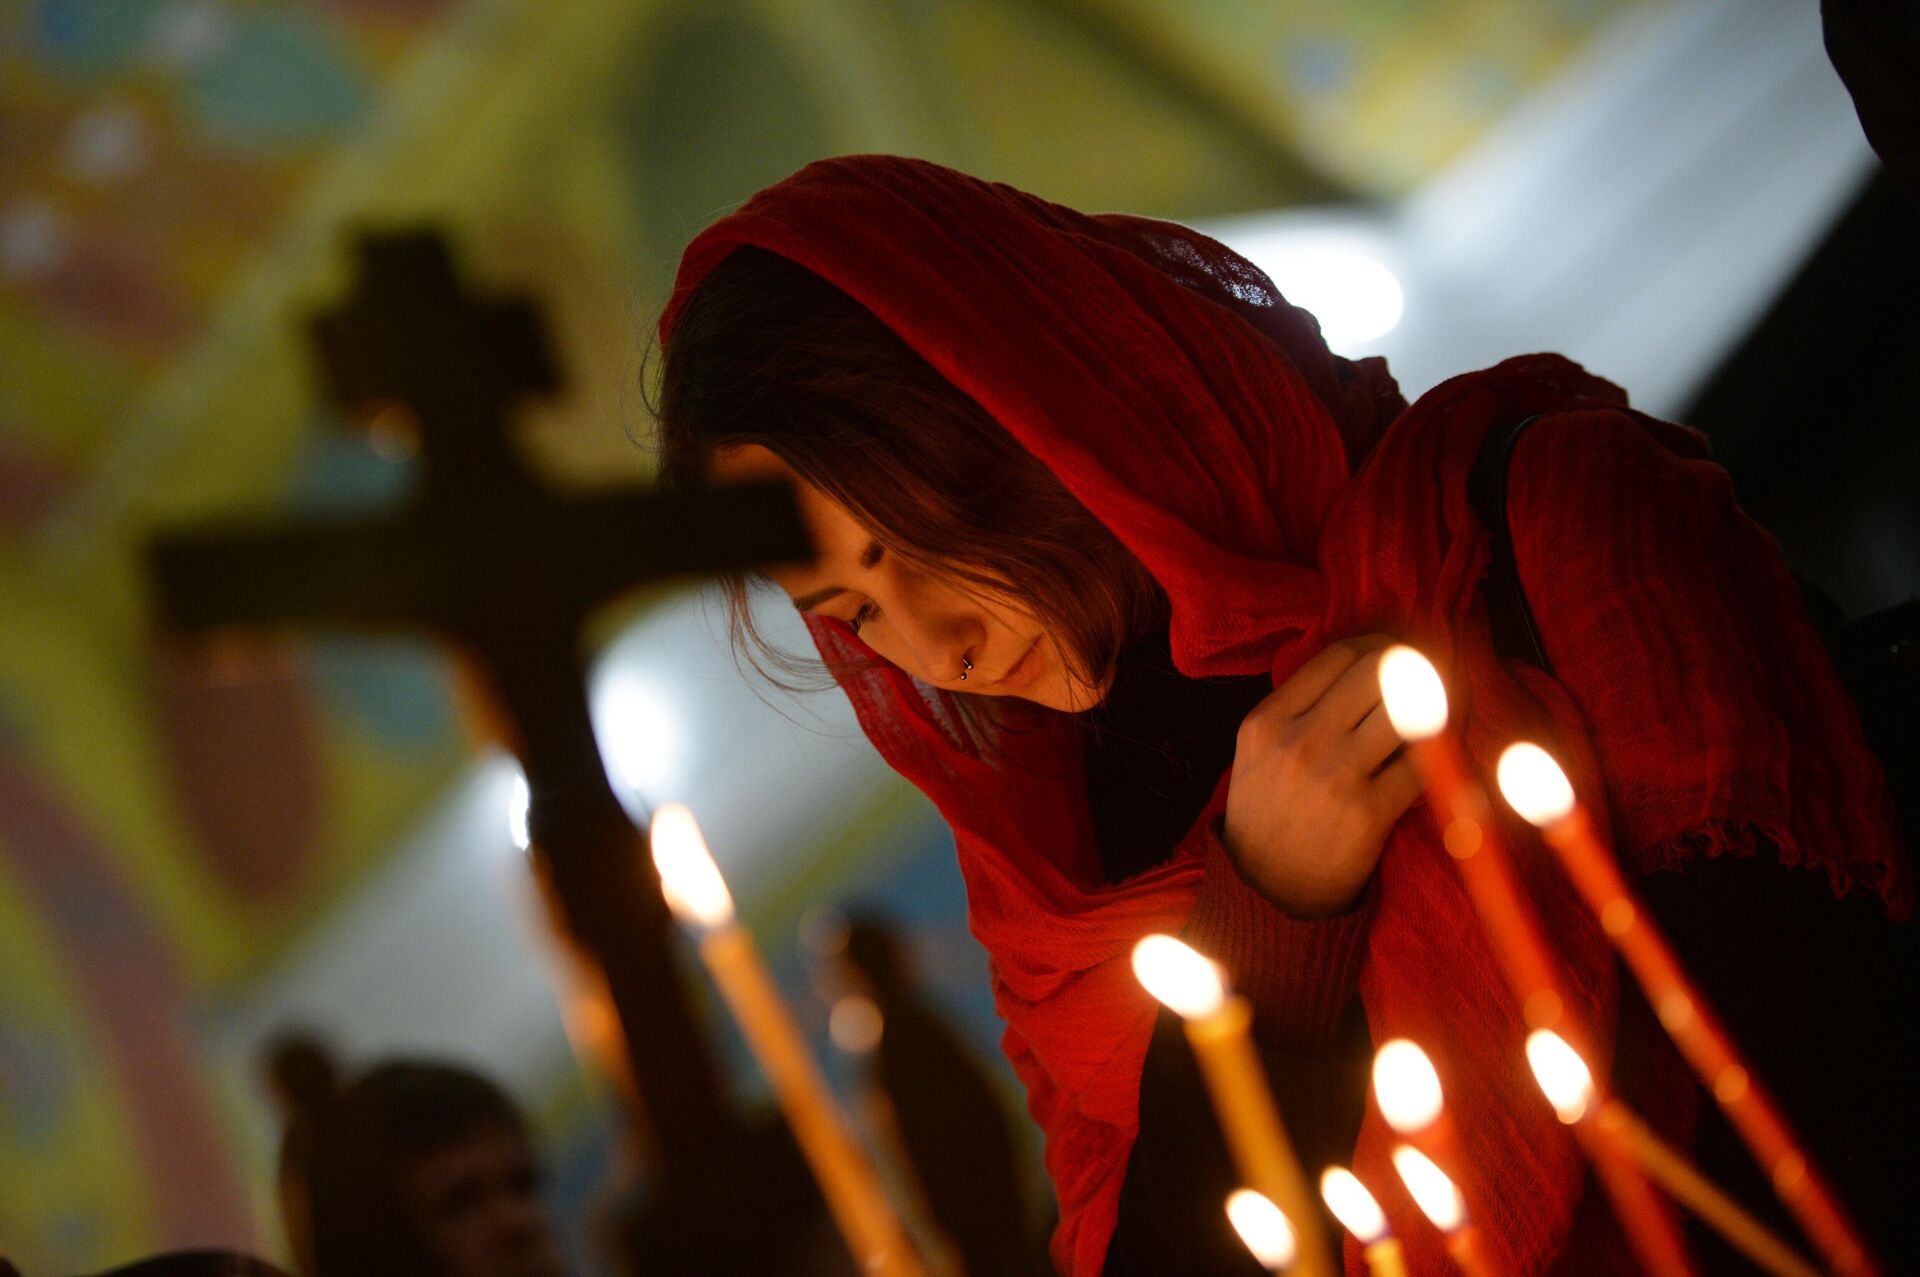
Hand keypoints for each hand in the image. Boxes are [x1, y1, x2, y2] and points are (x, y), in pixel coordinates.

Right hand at [1223, 635, 1422, 917]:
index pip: (1339, 656)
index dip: (1379, 647)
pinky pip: (1422, 764)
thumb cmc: (1266, 813)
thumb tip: (1367, 663)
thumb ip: (1297, 707)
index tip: (1396, 656)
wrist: (1266, 890)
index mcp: (1266, 722)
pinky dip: (1442, 750)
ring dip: (1436, 701)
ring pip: (1406, 710)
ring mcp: (1335, 778)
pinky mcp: (1369, 815)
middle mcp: (1299, 743)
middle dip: (1413, 667)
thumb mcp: (1257, 752)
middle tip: (1428, 674)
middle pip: (1378, 672)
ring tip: (1443, 704)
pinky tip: (1445, 746)